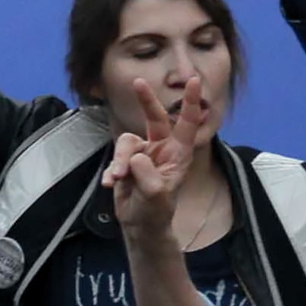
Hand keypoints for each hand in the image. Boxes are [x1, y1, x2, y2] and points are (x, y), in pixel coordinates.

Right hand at [101, 76, 205, 245]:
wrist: (140, 225)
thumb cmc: (156, 211)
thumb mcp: (156, 196)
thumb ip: (148, 176)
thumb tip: (136, 157)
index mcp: (178, 154)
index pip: (187, 124)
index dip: (191, 103)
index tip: (195, 81)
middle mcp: (161, 149)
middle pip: (155, 118)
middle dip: (146, 100)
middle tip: (138, 82)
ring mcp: (143, 154)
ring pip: (127, 143)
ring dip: (120, 160)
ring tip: (118, 179)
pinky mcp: (126, 162)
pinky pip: (115, 158)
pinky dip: (112, 171)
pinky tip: (110, 184)